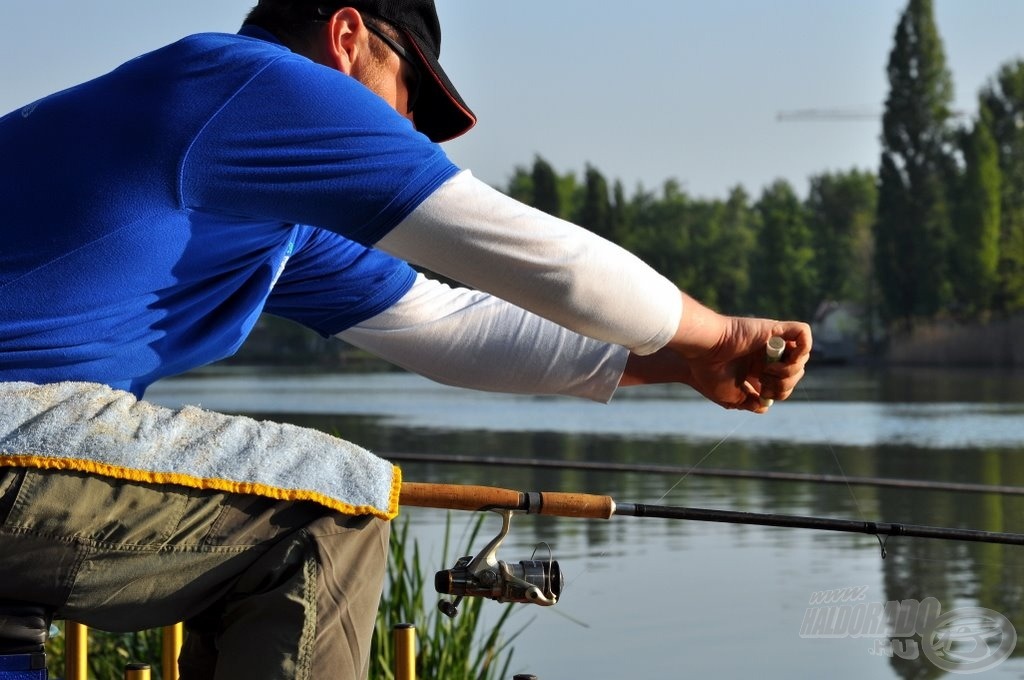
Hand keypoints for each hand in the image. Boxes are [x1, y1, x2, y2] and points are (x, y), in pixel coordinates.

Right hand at [620, 293, 811, 412]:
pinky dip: (802, 349)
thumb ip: (750, 402)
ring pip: (802, 356)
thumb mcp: (731, 396)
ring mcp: (773, 340)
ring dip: (791, 371)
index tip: (761, 394)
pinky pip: (804, 333)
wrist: (704, 352)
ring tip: (769, 371)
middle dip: (785, 385)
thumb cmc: (712, 373)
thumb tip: (765, 406)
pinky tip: (783, 361)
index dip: (779, 392)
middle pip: (796, 372)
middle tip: (766, 383)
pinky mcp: (775, 328)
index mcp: (757, 367)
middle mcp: (767, 353)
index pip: (784, 382)